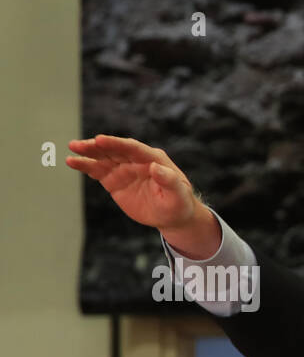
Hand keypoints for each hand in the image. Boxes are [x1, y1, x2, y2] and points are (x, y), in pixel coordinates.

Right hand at [66, 135, 218, 257]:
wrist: (172, 216)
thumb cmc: (178, 203)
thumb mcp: (178, 194)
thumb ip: (169, 181)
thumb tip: (156, 167)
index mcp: (153, 158)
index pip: (132, 148)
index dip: (116, 143)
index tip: (100, 140)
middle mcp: (135, 160)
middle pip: (113, 150)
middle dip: (96, 147)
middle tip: (78, 145)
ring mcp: (123, 169)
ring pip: (102, 158)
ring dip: (87, 154)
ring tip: (72, 151)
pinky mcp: (114, 180)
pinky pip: (97, 171)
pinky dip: (86, 166)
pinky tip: (73, 162)